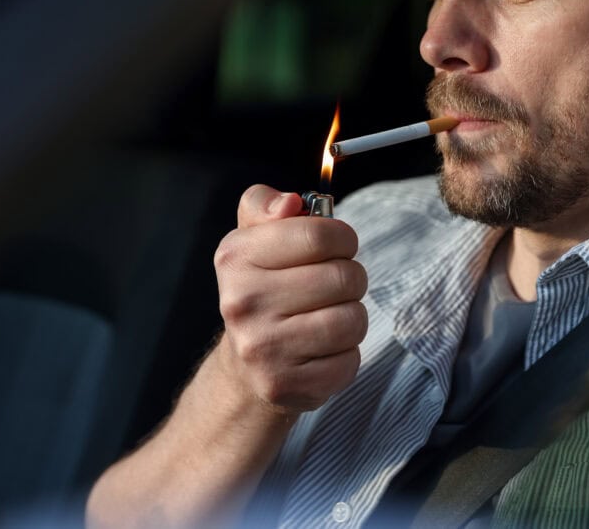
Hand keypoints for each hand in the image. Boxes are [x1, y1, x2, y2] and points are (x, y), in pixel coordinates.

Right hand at [213, 184, 368, 415]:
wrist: (246, 364)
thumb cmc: (263, 286)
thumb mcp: (254, 237)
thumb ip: (265, 204)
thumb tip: (290, 203)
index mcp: (236, 258)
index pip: (318, 234)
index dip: (342, 238)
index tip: (337, 247)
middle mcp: (241, 303)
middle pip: (342, 277)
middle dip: (351, 278)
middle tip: (334, 286)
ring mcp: (262, 348)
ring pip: (351, 320)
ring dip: (353, 316)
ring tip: (330, 316)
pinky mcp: (285, 385)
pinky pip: (349, 360)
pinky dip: (347, 353)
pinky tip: (323, 350)